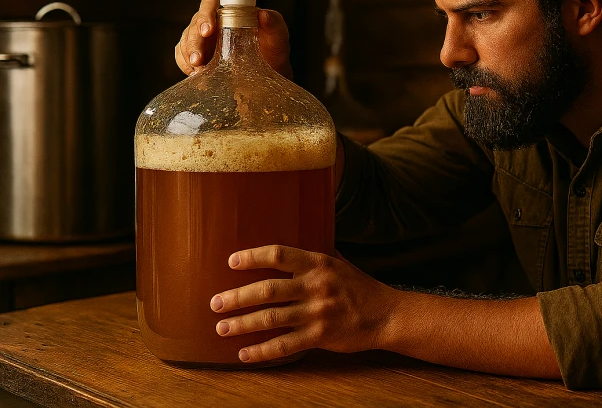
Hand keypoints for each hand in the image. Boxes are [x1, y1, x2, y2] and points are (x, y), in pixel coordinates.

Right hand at [175, 0, 293, 78]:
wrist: (268, 79)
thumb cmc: (273, 54)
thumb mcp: (278, 39)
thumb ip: (275, 24)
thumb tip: (263, 14)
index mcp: (231, 12)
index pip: (211, 2)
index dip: (206, 13)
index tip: (209, 29)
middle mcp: (214, 22)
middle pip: (195, 23)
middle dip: (194, 40)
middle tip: (199, 58)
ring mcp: (204, 39)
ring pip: (186, 39)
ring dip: (188, 53)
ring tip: (198, 69)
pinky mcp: (198, 55)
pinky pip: (182, 56)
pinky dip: (185, 64)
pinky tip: (194, 73)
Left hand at [209, 245, 396, 362]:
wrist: (385, 314)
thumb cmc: (358, 286)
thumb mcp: (338, 262)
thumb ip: (311, 258)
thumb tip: (281, 250)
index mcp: (319, 263)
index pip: (280, 255)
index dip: (253, 257)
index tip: (231, 262)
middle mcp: (317, 286)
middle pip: (268, 290)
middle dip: (237, 297)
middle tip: (215, 302)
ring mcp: (318, 312)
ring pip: (271, 319)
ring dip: (242, 324)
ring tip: (221, 327)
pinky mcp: (321, 336)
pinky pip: (284, 346)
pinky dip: (261, 351)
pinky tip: (244, 354)